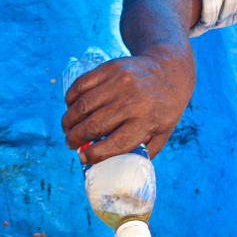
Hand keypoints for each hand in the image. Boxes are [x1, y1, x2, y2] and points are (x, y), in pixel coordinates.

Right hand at [61, 48, 194, 163]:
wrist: (169, 68)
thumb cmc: (163, 106)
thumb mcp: (162, 132)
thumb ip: (144, 150)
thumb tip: (118, 168)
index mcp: (146, 121)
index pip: (115, 144)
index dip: (94, 154)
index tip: (83, 158)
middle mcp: (132, 102)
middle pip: (93, 126)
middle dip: (75, 138)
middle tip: (70, 143)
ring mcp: (119, 83)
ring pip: (82, 106)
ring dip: (69, 121)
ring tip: (67, 128)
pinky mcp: (110, 68)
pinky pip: (81, 85)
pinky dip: (70, 99)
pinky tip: (70, 107)